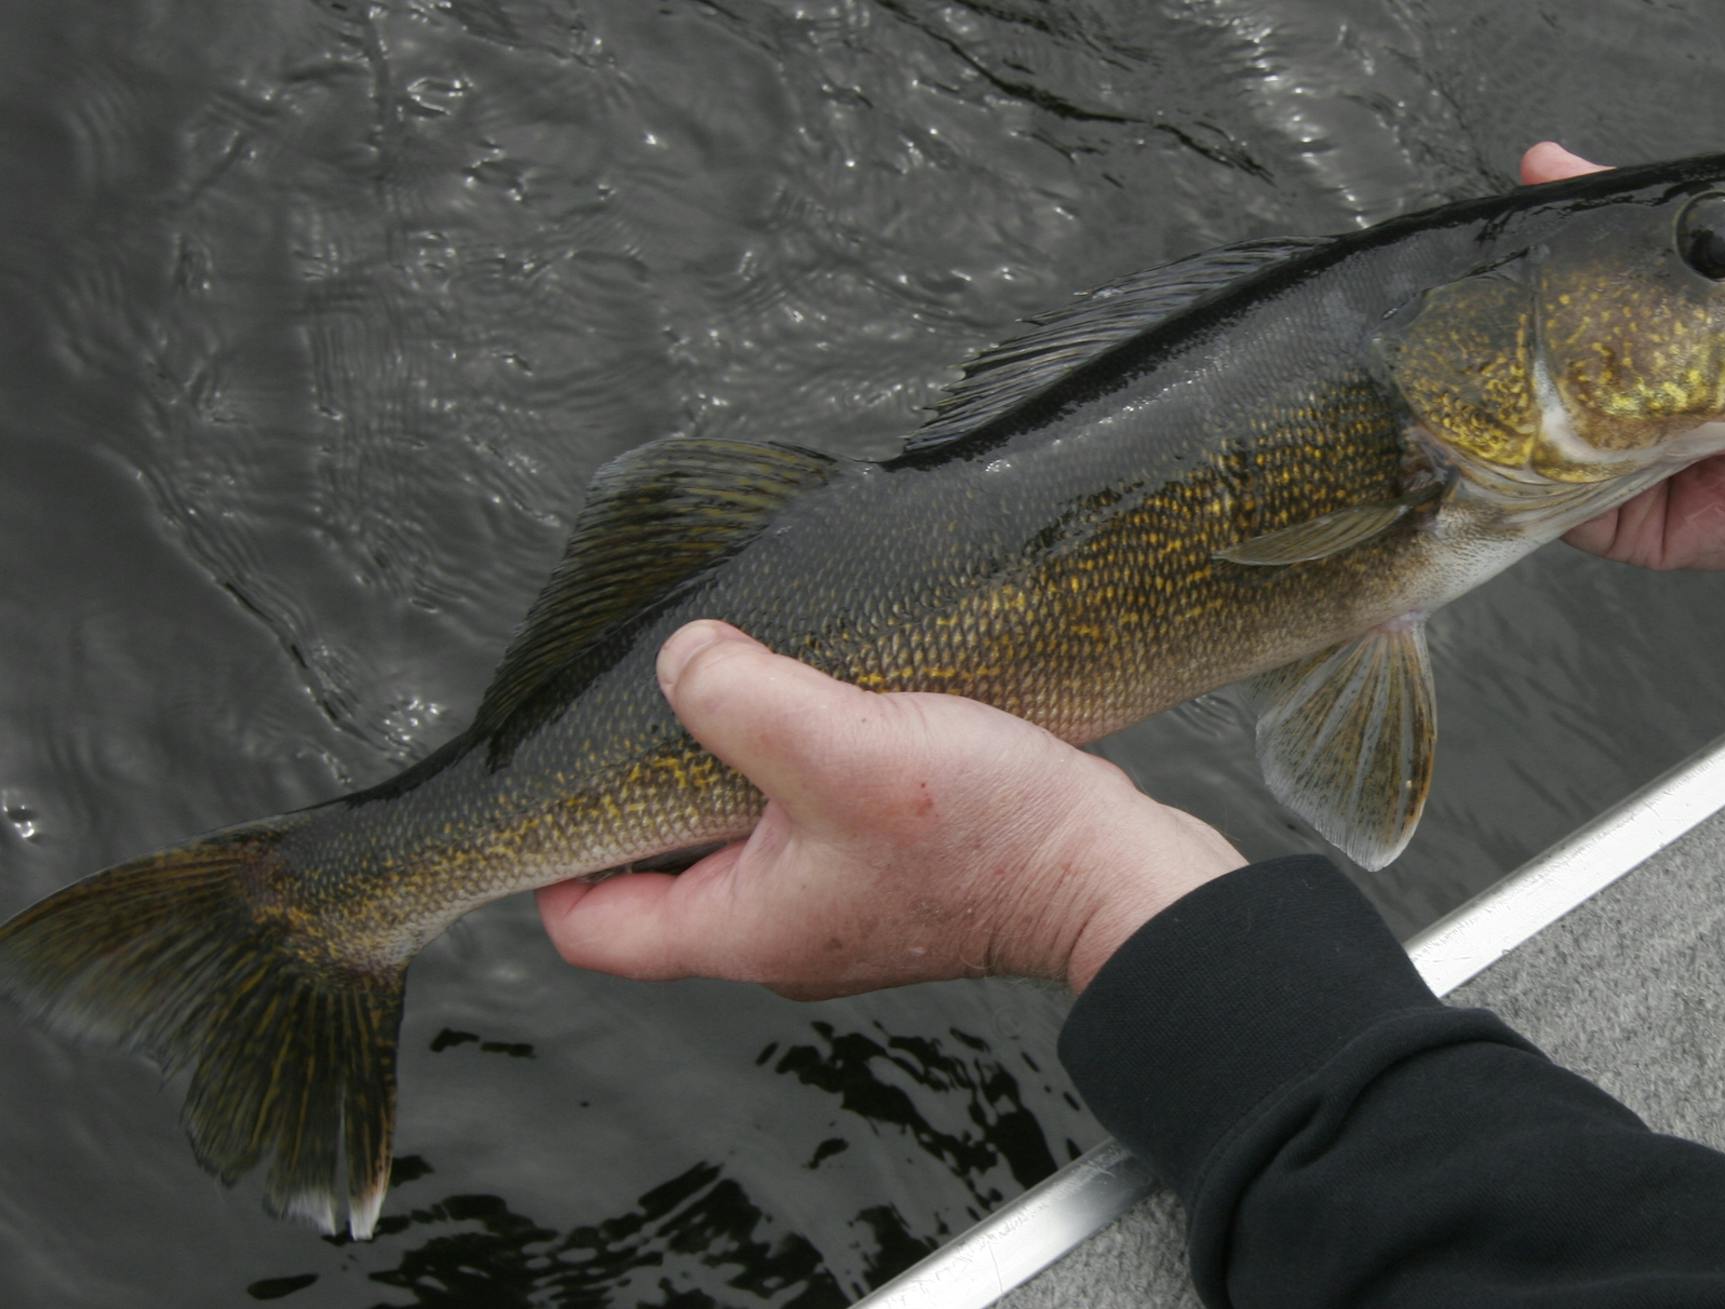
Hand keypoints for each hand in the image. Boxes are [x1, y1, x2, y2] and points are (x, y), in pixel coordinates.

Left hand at [536, 622, 1243, 996]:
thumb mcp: (842, 752)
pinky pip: (809, 820)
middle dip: (649, 784)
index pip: (591, 926)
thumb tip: (682, 660)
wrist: (1113, 870)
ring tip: (745, 683)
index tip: (554, 775)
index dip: (551, 858)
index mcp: (740, 928)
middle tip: (656, 696)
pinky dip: (803, 766)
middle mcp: (778, 931)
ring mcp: (838, 906)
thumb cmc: (987, 837)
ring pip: (740, 836)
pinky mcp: (892, 873)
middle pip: (662, 871)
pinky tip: (829, 704)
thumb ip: (741, 700)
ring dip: (735, 764)